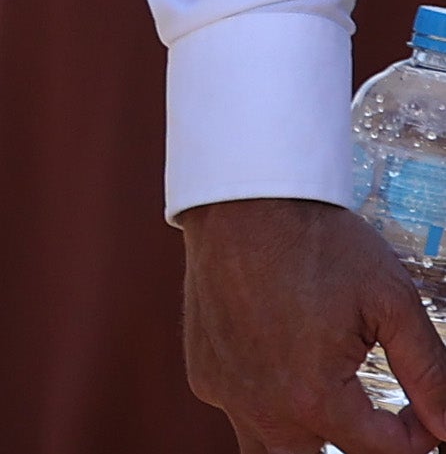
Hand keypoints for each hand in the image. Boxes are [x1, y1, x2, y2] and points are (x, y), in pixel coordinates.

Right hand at [182, 195, 445, 451]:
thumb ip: (430, 373)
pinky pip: (238, 412)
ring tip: (327, 407)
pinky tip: (281, 369)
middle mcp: (262, 405)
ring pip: (269, 451)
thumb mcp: (392, 303)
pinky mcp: (204, 371)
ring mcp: (226, 390)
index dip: (417, 436)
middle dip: (353, 447)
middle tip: (374, 423)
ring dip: (304, 441)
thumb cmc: (314, 242)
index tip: (422, 413)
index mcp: (314, 396)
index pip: (381, 452)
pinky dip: (265, 406)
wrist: (242, 199)